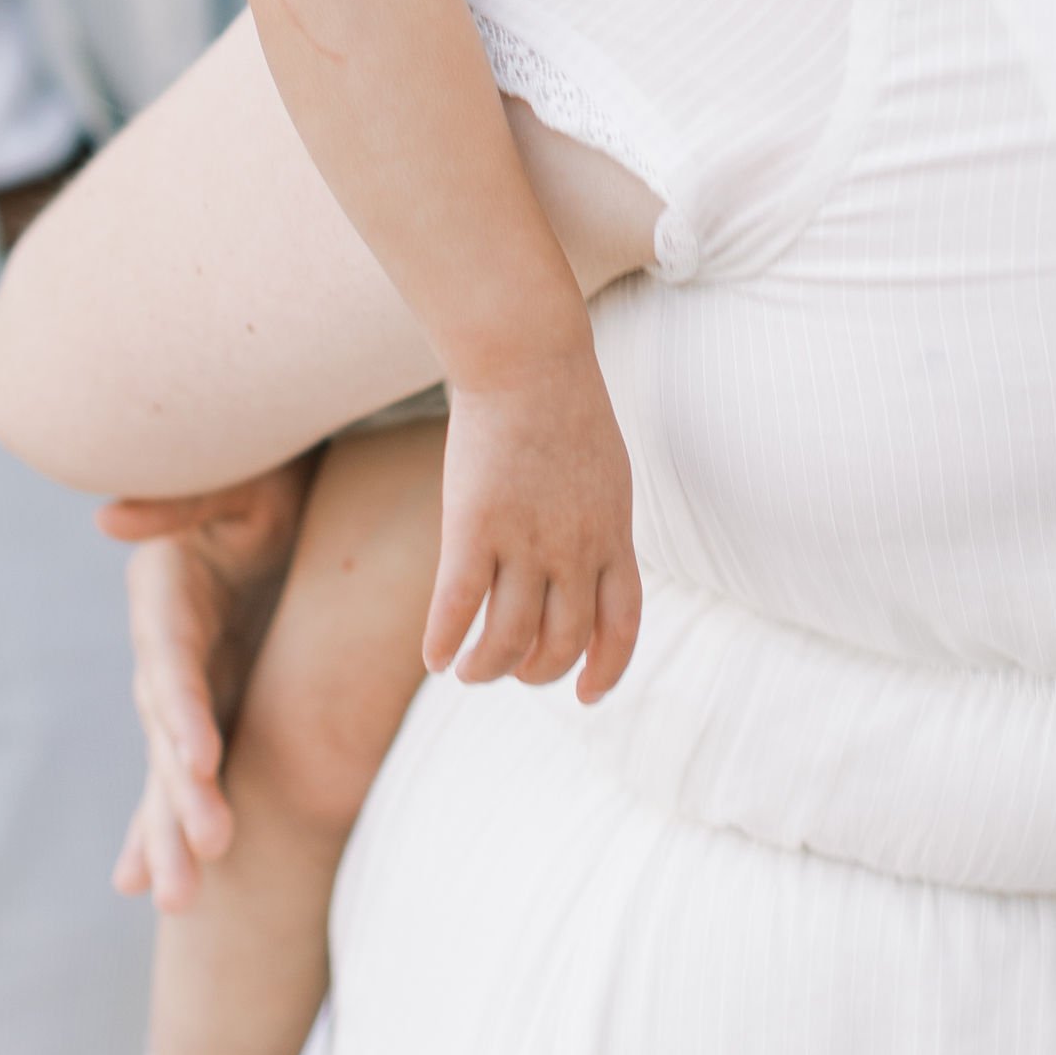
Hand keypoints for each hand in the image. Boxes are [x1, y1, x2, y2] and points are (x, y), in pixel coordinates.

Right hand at [100, 461, 309, 911]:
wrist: (273, 478)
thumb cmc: (258, 469)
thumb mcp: (229, 475)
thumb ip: (176, 499)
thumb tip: (107, 517)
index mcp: (168, 591)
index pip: (172, 661)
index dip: (181, 709)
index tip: (198, 761)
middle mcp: (164, 645)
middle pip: (167, 731)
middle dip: (179, 797)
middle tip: (202, 861)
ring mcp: (181, 677)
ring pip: (171, 765)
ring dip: (172, 828)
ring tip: (178, 899)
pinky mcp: (202, 696)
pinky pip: (179, 767)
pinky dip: (161, 820)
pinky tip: (142, 881)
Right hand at [426, 341, 641, 703]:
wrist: (528, 359)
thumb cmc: (566, 409)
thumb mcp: (607, 476)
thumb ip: (601, 529)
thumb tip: (591, 572)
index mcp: (613, 536)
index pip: (621, 628)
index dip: (606, 671)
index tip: (586, 695)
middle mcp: (574, 549)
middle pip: (561, 644)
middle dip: (536, 672)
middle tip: (511, 669)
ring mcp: (524, 540)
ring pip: (508, 641)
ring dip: (486, 670)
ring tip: (468, 671)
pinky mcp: (473, 526)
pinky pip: (456, 608)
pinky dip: (443, 643)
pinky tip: (434, 656)